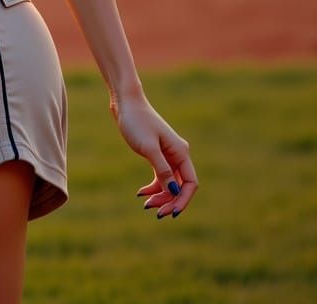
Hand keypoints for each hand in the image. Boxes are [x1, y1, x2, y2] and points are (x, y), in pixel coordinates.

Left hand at [113, 94, 197, 218]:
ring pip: (170, 182)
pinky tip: (141, 193)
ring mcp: (167, 155)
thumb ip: (162, 170)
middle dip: (170, 200)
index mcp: (181, 152)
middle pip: (180, 185)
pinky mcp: (156, 154)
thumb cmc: (137, 122)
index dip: (183, 200)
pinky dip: (153, 186)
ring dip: (161, 195)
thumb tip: (175, 191)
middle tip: (155, 212)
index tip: (171, 213)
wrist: (125, 104)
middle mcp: (178, 154)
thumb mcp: (149, 148)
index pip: (190, 183)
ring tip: (145, 204)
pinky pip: (160, 176)